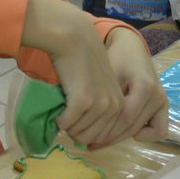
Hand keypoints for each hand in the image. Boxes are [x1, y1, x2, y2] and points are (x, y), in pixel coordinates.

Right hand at [20, 0, 167, 147]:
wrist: (75, 40)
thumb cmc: (82, 63)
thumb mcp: (99, 88)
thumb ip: (99, 110)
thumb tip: (86, 138)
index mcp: (120, 105)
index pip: (103, 137)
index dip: (85, 134)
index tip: (74, 124)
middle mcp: (114, 107)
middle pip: (90, 138)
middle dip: (74, 132)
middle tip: (66, 117)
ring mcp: (100, 104)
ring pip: (78, 132)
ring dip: (66, 125)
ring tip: (63, 108)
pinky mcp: (83, 101)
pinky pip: (66, 123)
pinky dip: (58, 119)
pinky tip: (58, 107)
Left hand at [92, 27, 168, 147]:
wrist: (131, 48)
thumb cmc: (115, 59)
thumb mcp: (107, 76)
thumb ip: (101, 99)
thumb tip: (81, 124)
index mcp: (144, 86)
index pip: (125, 118)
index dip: (106, 132)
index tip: (87, 139)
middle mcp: (157, 96)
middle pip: (132, 127)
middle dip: (110, 139)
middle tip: (89, 145)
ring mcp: (163, 102)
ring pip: (141, 131)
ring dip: (120, 138)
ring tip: (99, 141)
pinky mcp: (164, 106)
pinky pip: (158, 131)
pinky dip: (143, 135)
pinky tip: (123, 131)